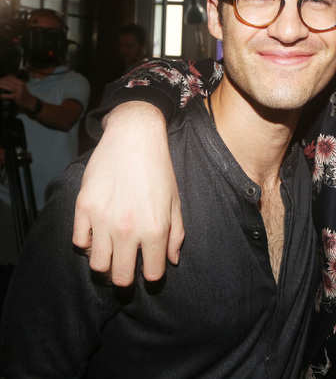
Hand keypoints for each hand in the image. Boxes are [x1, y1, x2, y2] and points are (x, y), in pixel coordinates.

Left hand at [0, 75, 34, 110]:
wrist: (30, 101)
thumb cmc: (23, 92)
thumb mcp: (20, 85)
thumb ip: (15, 80)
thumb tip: (7, 75)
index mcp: (20, 82)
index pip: (10, 78)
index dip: (3, 78)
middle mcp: (20, 86)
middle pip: (9, 82)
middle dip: (1, 82)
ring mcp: (18, 92)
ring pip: (9, 87)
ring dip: (2, 86)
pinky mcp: (17, 97)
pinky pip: (9, 96)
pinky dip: (5, 95)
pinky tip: (0, 95)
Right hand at [73, 102, 183, 285]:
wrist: (134, 138)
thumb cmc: (159, 170)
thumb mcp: (175, 202)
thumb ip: (176, 234)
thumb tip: (172, 261)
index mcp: (155, 229)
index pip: (151, 275)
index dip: (152, 275)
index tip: (149, 268)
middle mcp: (128, 229)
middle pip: (120, 277)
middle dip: (126, 277)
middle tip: (127, 267)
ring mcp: (103, 219)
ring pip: (97, 265)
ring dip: (106, 264)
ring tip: (112, 253)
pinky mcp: (83, 207)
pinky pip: (79, 242)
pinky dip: (88, 244)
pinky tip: (98, 234)